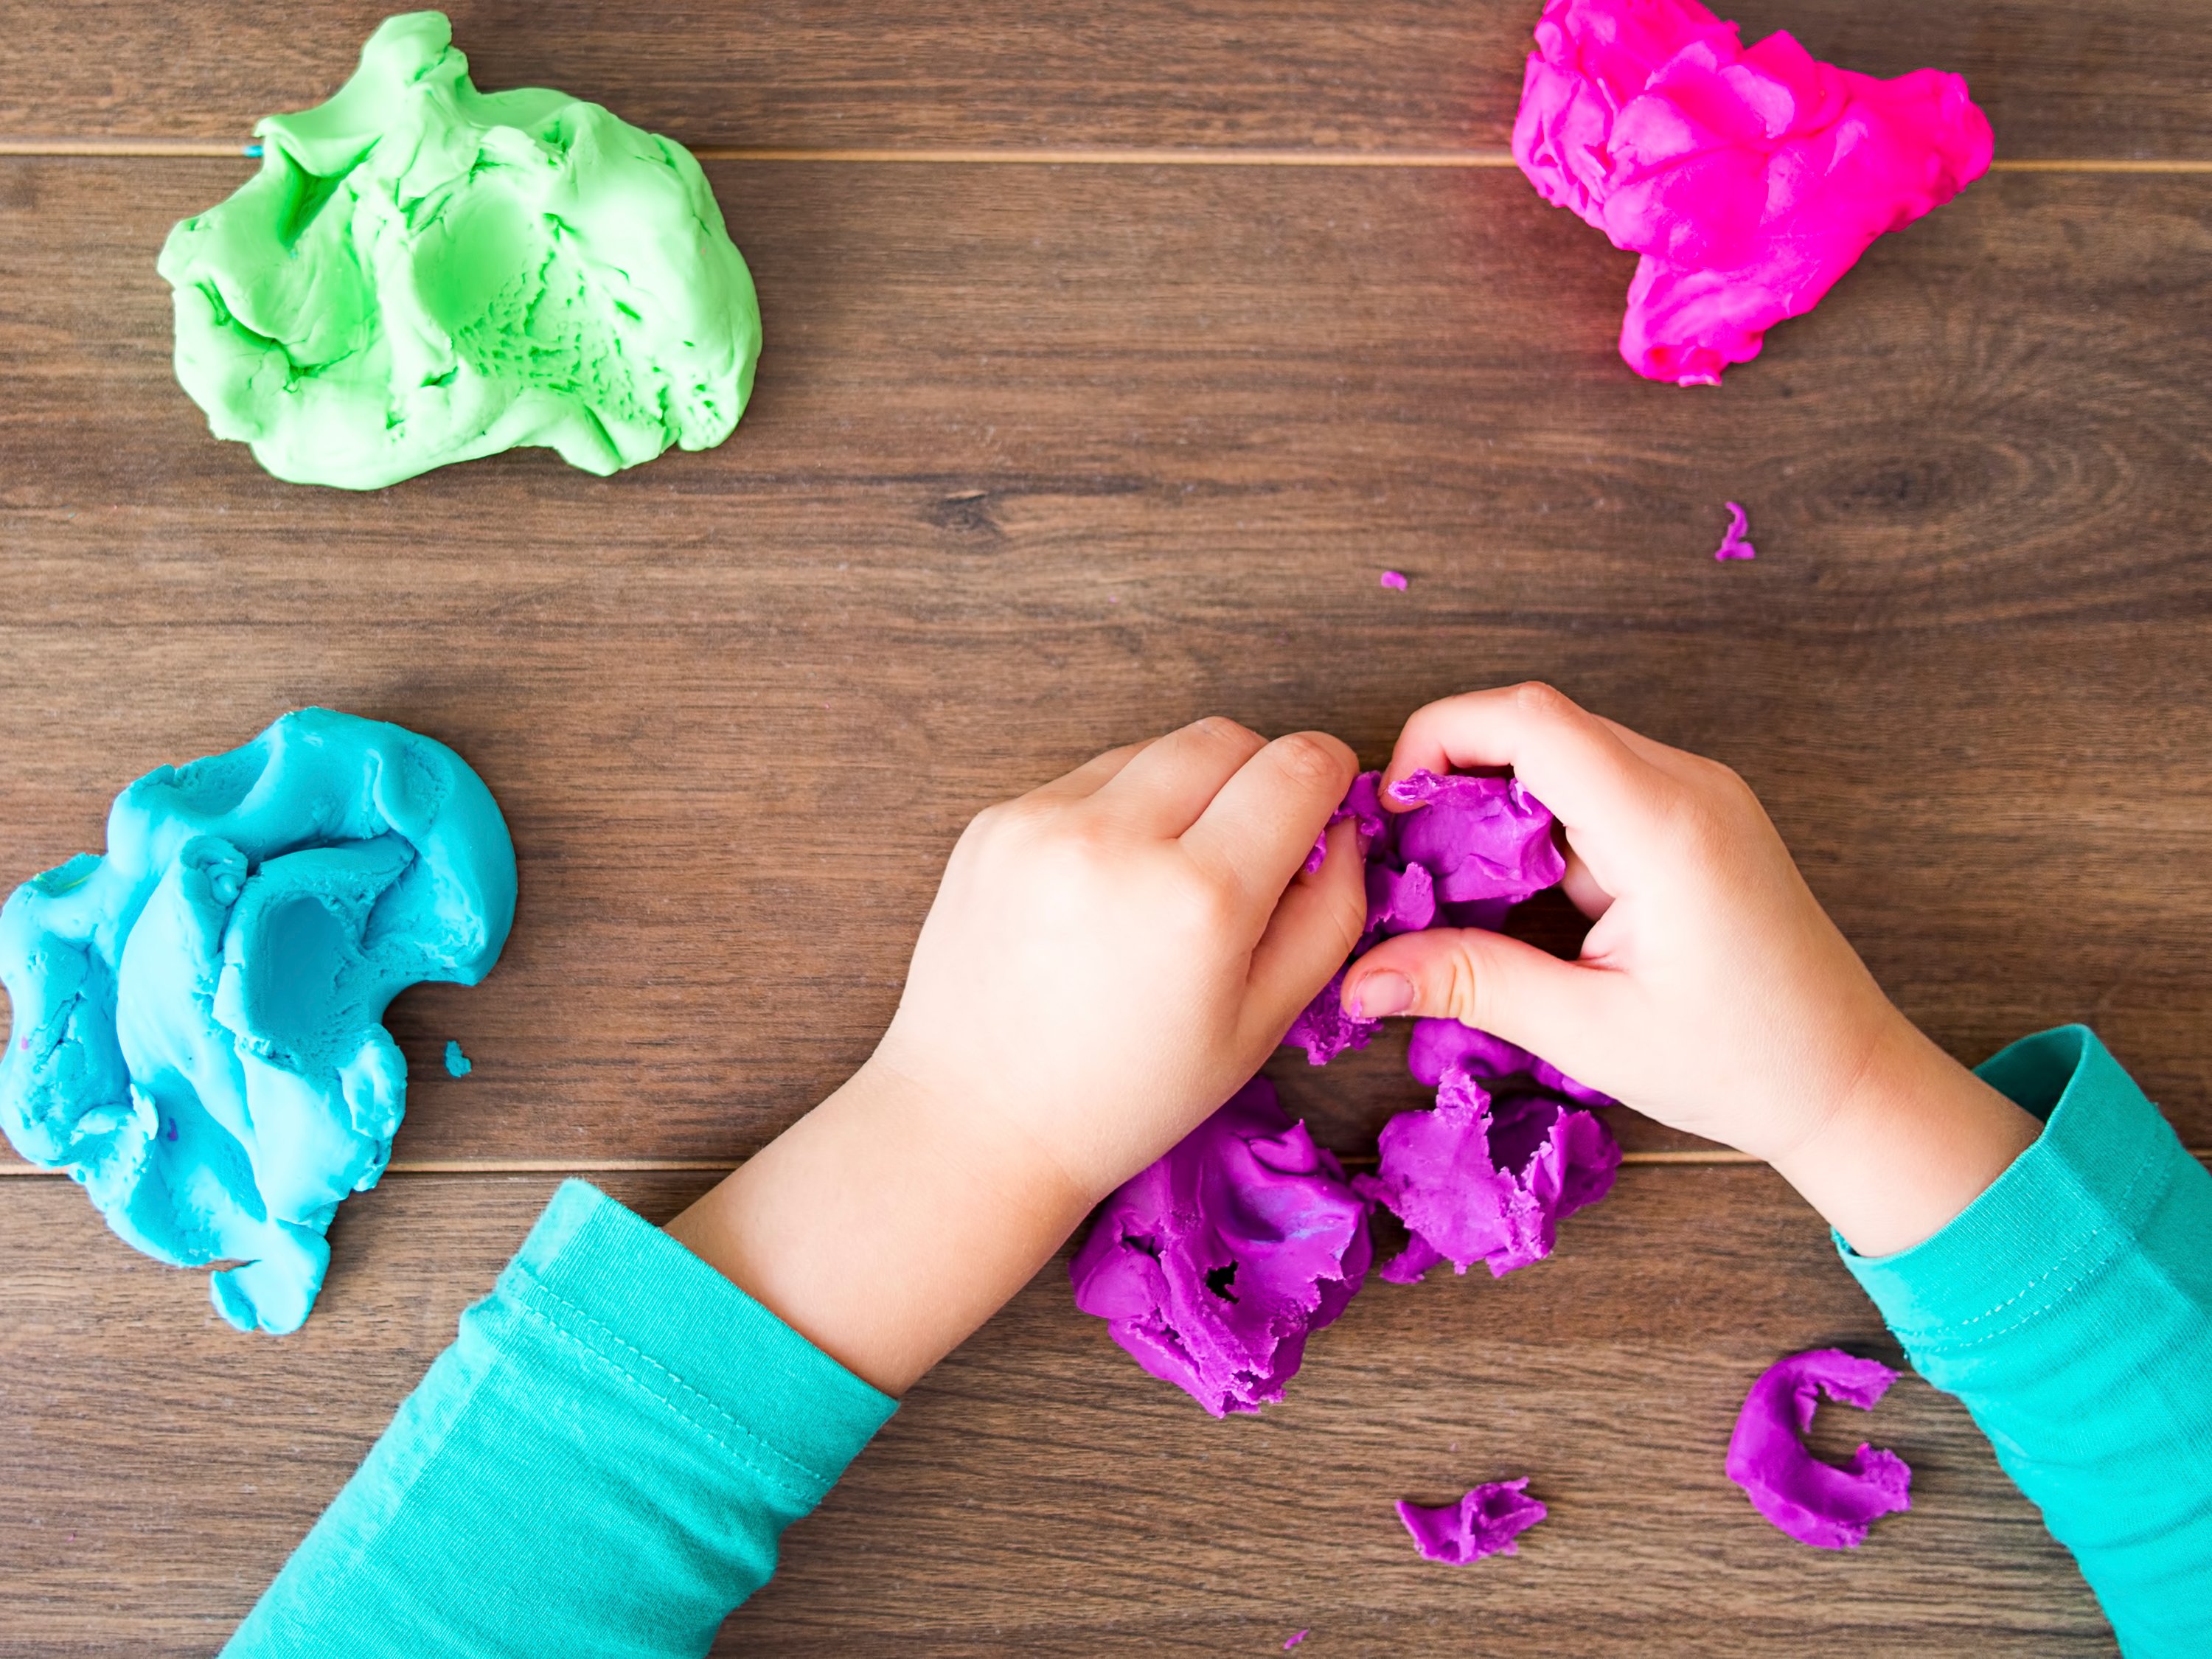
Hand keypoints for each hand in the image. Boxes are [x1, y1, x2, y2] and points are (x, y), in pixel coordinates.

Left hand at [874, 716, 1368, 1201]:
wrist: (977, 1122)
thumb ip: (1330, 914)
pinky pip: (1085, 781)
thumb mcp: (1263, 1025)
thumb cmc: (1127, 1096)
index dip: (1329, 778)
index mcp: (1200, 899)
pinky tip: (1103, 894)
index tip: (1324, 811)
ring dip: (1183, 793)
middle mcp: (1116, 840)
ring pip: (1154, 750)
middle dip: (1258, 777)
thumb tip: (1346, 825)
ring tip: (1164, 885)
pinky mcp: (993, 823)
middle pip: (1227, 737)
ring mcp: (1042, 823)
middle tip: (1249, 853)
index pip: (1297, 765)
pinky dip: (1115, 815)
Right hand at [1339, 684, 2037, 1257]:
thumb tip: (1357, 977)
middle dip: (1455, 775)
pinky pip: (1595, 785)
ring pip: (1563, 751)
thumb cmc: (1741, 1065)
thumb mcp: (1589, 1032)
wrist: (1852, 1082)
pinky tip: (1518, 896)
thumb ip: (1469, 984)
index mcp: (1665, 827)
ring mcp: (1699, 794)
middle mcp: (1687, 785)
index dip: (1439, 739)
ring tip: (1457, 888)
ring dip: (1495, 802)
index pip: (1530, 719)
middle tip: (1409, 860)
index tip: (1393, 810)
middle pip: (1538, 723)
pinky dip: (1538, 823)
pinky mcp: (1697, 816)